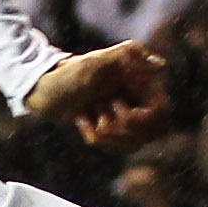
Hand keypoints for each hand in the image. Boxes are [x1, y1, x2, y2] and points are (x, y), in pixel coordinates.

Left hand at [26, 42, 170, 152]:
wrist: (46, 89)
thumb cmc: (69, 74)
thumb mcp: (95, 63)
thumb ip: (127, 58)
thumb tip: (160, 66)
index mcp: (143, 81)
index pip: (162, 113)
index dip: (143, 120)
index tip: (119, 111)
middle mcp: (141, 100)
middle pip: (149, 134)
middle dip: (118, 127)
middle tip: (96, 106)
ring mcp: (130, 116)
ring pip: (131, 144)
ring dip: (104, 133)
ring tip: (89, 111)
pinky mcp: (116, 130)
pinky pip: (115, 148)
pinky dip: (96, 138)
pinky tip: (84, 120)